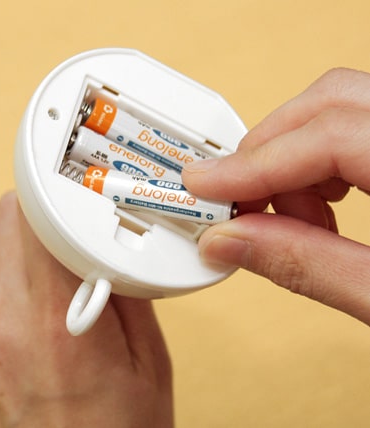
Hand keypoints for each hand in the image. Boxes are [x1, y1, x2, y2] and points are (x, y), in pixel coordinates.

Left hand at [0, 192, 172, 427]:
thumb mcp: (149, 359)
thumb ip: (126, 293)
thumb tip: (107, 249)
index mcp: (56, 322)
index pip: (37, 222)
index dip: (57, 195)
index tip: (77, 190)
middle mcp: (4, 323)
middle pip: (2, 222)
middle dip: (38, 209)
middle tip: (69, 221)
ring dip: (12, 236)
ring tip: (47, 251)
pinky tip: (17, 282)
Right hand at [182, 68, 369, 324]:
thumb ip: (308, 268)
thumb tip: (227, 244)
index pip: (330, 134)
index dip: (254, 163)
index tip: (201, 188)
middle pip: (327, 103)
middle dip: (265, 156)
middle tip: (237, 209)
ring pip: (336, 112)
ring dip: (290, 164)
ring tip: (284, 222)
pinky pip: (351, 129)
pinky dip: (315, 166)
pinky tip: (314, 210)